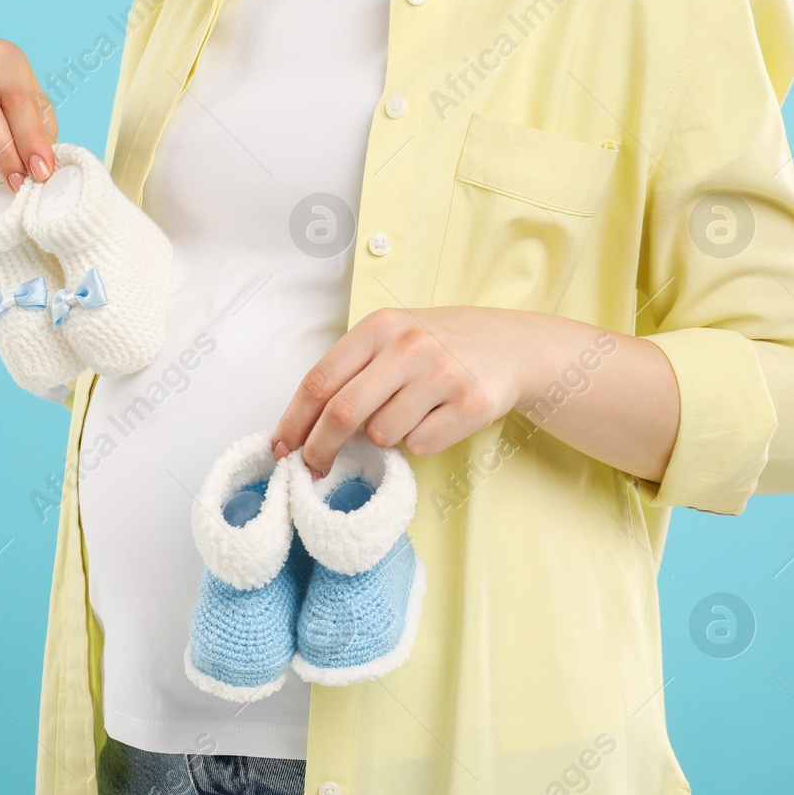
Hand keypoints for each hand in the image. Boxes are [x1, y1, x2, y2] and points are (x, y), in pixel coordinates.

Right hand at [0, 38, 57, 189]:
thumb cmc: (22, 110)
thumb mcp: (41, 116)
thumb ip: (40, 138)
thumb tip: (38, 170)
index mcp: (1, 54)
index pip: (13, 97)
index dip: (28, 138)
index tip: (40, 170)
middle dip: (1, 152)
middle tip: (18, 181)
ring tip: (5, 177)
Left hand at [273, 306, 542, 474]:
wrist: (512, 345)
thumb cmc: (436, 346)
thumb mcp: (392, 337)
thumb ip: (350, 371)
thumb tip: (300, 429)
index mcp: (379, 327)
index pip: (319, 380)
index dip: (294, 421)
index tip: (281, 449)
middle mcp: (409, 346)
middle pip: (343, 413)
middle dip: (320, 449)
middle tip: (313, 468)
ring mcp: (443, 374)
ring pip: (384, 435)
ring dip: (384, 439)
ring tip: (406, 415)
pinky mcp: (473, 404)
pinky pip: (421, 445)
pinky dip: (420, 442)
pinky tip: (437, 418)